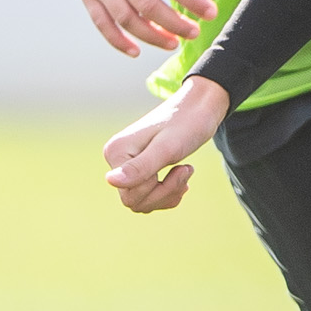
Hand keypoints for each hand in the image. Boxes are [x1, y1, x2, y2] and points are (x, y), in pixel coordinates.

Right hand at [72, 0, 212, 54]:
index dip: (192, 1)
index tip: (210, 13)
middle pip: (148, 6)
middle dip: (175, 24)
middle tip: (194, 32)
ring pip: (126, 19)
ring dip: (152, 36)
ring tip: (173, 43)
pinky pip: (102, 23)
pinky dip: (118, 41)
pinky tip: (136, 51)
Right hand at [103, 77, 229, 214]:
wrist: (200, 108)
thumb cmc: (187, 124)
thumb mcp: (167, 149)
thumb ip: (140, 167)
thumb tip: (110, 181)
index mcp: (116, 152)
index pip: (130, 196)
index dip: (158, 189)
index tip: (179, 166)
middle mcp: (116, 159)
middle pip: (134, 201)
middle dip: (165, 192)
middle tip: (186, 170)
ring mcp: (126, 164)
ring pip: (142, 202)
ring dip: (168, 192)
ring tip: (186, 170)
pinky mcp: (139, 168)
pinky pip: (149, 196)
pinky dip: (168, 192)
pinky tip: (182, 176)